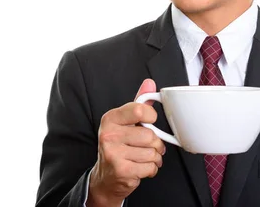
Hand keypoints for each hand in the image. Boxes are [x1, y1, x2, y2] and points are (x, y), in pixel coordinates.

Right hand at [87, 79, 165, 206]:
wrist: (105, 177)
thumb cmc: (118, 146)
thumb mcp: (125, 122)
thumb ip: (138, 103)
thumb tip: (149, 83)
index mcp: (110, 118)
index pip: (139, 110)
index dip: (151, 117)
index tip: (149, 121)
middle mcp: (109, 134)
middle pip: (150, 135)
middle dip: (155, 143)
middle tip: (146, 145)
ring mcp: (114, 153)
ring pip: (152, 152)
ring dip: (153, 157)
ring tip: (142, 157)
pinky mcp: (122, 170)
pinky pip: (150, 167)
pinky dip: (150, 169)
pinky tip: (140, 167)